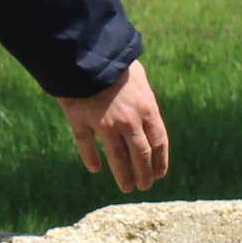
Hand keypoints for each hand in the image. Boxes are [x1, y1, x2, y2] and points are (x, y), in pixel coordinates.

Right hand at [61, 59, 169, 191]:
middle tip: (144, 186)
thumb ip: (143, 95)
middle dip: (144, 174)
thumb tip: (146, 105)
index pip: (158, 142)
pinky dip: (91, 158)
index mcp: (147, 109)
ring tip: (126, 187)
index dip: (160, 161)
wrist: (87, 55)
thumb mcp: (139, 76)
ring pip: (117, 157)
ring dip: (123, 175)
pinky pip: (86, 144)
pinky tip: (94, 168)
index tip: (159, 174)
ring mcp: (104, 124)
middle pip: (140, 155)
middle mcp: (129, 121)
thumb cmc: (116, 61)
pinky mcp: (81, 121)